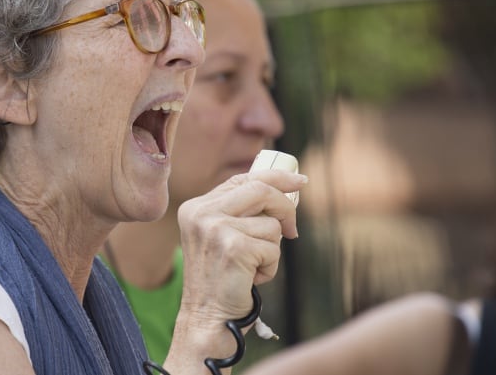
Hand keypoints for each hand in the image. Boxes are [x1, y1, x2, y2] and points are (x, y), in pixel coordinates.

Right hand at [177, 169, 304, 327]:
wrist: (206, 318)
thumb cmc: (221, 280)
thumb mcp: (221, 237)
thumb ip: (240, 213)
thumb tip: (284, 192)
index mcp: (196, 207)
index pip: (241, 179)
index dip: (275, 177)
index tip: (300, 182)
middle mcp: (201, 213)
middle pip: (259, 189)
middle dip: (285, 208)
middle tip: (292, 230)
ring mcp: (215, 228)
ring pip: (270, 223)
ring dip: (272, 249)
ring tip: (252, 267)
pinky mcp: (233, 247)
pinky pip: (273, 248)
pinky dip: (270, 267)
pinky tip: (252, 278)